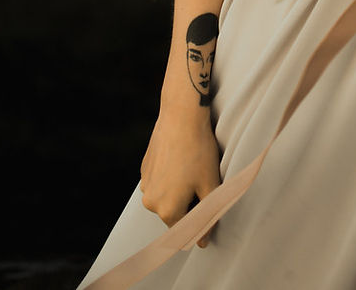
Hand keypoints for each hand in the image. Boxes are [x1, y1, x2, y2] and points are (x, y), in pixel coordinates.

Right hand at [140, 103, 221, 247]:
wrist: (181, 115)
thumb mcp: (210, 184)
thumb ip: (208, 216)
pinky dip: (171, 177)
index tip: (210, 207)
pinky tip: (182, 160)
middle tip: (204, 182)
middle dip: (190, 205)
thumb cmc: (199, 150)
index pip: (185, 229)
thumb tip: (203, 240)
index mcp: (167, 210)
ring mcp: (145, 183)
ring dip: (179, 191)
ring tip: (193, 169)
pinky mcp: (145, 168)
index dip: (200, 221)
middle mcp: (151, 201)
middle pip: (174, 214)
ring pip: (166, 197)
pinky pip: (160, 181)